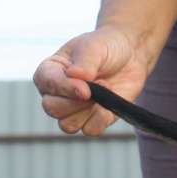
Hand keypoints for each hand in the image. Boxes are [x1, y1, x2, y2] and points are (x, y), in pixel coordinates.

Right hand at [33, 26, 151, 135]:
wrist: (130, 53)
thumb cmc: (105, 47)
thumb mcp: (93, 47)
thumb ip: (84, 63)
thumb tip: (75, 77)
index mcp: (50, 72)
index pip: (46, 85)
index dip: (65, 88)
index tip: (86, 87)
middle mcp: (57, 93)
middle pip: (52, 109)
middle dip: (77, 101)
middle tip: (99, 84)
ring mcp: (74, 108)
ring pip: (68, 124)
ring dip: (89, 110)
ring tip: (106, 89)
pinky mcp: (94, 118)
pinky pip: (90, 130)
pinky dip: (101, 119)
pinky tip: (109, 103)